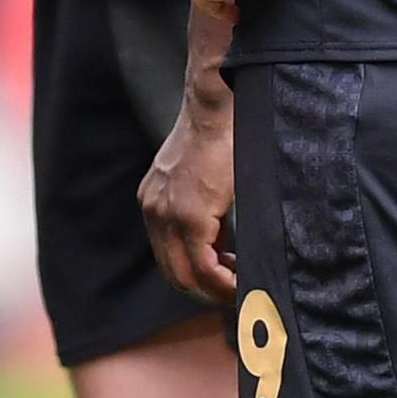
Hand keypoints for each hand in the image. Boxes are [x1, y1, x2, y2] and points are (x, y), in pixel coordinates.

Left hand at [139, 98, 239, 303]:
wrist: (216, 107)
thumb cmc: (220, 134)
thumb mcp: (202, 178)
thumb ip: (204, 210)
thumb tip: (222, 246)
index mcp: (155, 202)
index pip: (169, 256)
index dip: (196, 277)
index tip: (225, 278)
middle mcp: (154, 211)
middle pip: (173, 273)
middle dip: (205, 290)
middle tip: (235, 291)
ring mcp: (168, 215)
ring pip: (186, 276)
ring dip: (214, 289)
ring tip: (241, 286)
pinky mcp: (189, 216)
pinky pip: (203, 266)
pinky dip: (223, 281)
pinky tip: (242, 278)